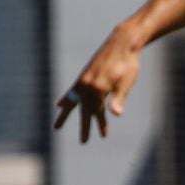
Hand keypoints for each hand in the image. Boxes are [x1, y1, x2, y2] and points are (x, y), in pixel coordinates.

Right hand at [54, 27, 141, 142]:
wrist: (122, 43)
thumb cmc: (128, 64)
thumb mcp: (126, 82)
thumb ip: (118, 98)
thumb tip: (116, 114)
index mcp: (98, 88)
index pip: (97, 111)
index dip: (101, 124)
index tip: (104, 135)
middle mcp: (87, 85)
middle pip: (84, 110)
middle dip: (85, 126)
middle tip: (84, 142)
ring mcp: (83, 80)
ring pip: (73, 102)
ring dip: (66, 115)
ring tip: (56, 127)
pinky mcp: (84, 75)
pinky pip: (72, 91)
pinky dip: (66, 99)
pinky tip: (59, 105)